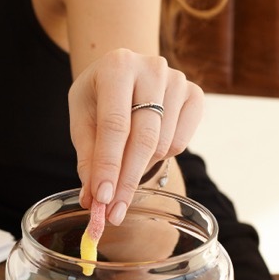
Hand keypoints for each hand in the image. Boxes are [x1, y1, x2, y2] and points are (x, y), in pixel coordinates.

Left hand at [69, 48, 202, 224]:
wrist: (122, 70)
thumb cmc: (98, 96)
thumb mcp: (82, 119)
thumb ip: (88, 157)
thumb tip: (93, 200)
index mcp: (116, 66)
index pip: (114, 126)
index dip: (108, 166)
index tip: (102, 200)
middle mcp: (152, 68)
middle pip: (143, 139)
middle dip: (127, 180)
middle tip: (114, 213)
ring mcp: (178, 79)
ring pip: (162, 144)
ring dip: (140, 167)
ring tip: (123, 163)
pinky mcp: (196, 94)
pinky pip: (180, 143)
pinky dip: (161, 156)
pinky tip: (145, 148)